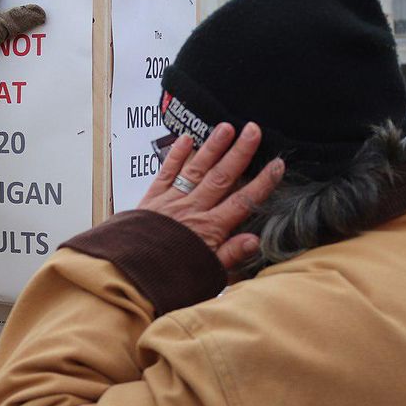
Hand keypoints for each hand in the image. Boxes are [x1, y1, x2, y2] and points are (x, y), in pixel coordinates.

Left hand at [137, 122, 283, 270]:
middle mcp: (193, 210)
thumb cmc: (169, 278)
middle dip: (240, 152)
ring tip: (226, 127)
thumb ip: (230, 255)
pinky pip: (166, 172)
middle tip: (254, 130)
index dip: (262, 182)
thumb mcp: (206, 274)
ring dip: (213, 147)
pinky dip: (176, 154)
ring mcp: (172, 201)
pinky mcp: (151, 198)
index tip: (277, 164)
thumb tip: (256, 239)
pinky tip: (187, 138)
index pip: (242, 201)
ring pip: (196, 169)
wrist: (128, 277)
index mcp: (210, 229)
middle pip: (222, 176)